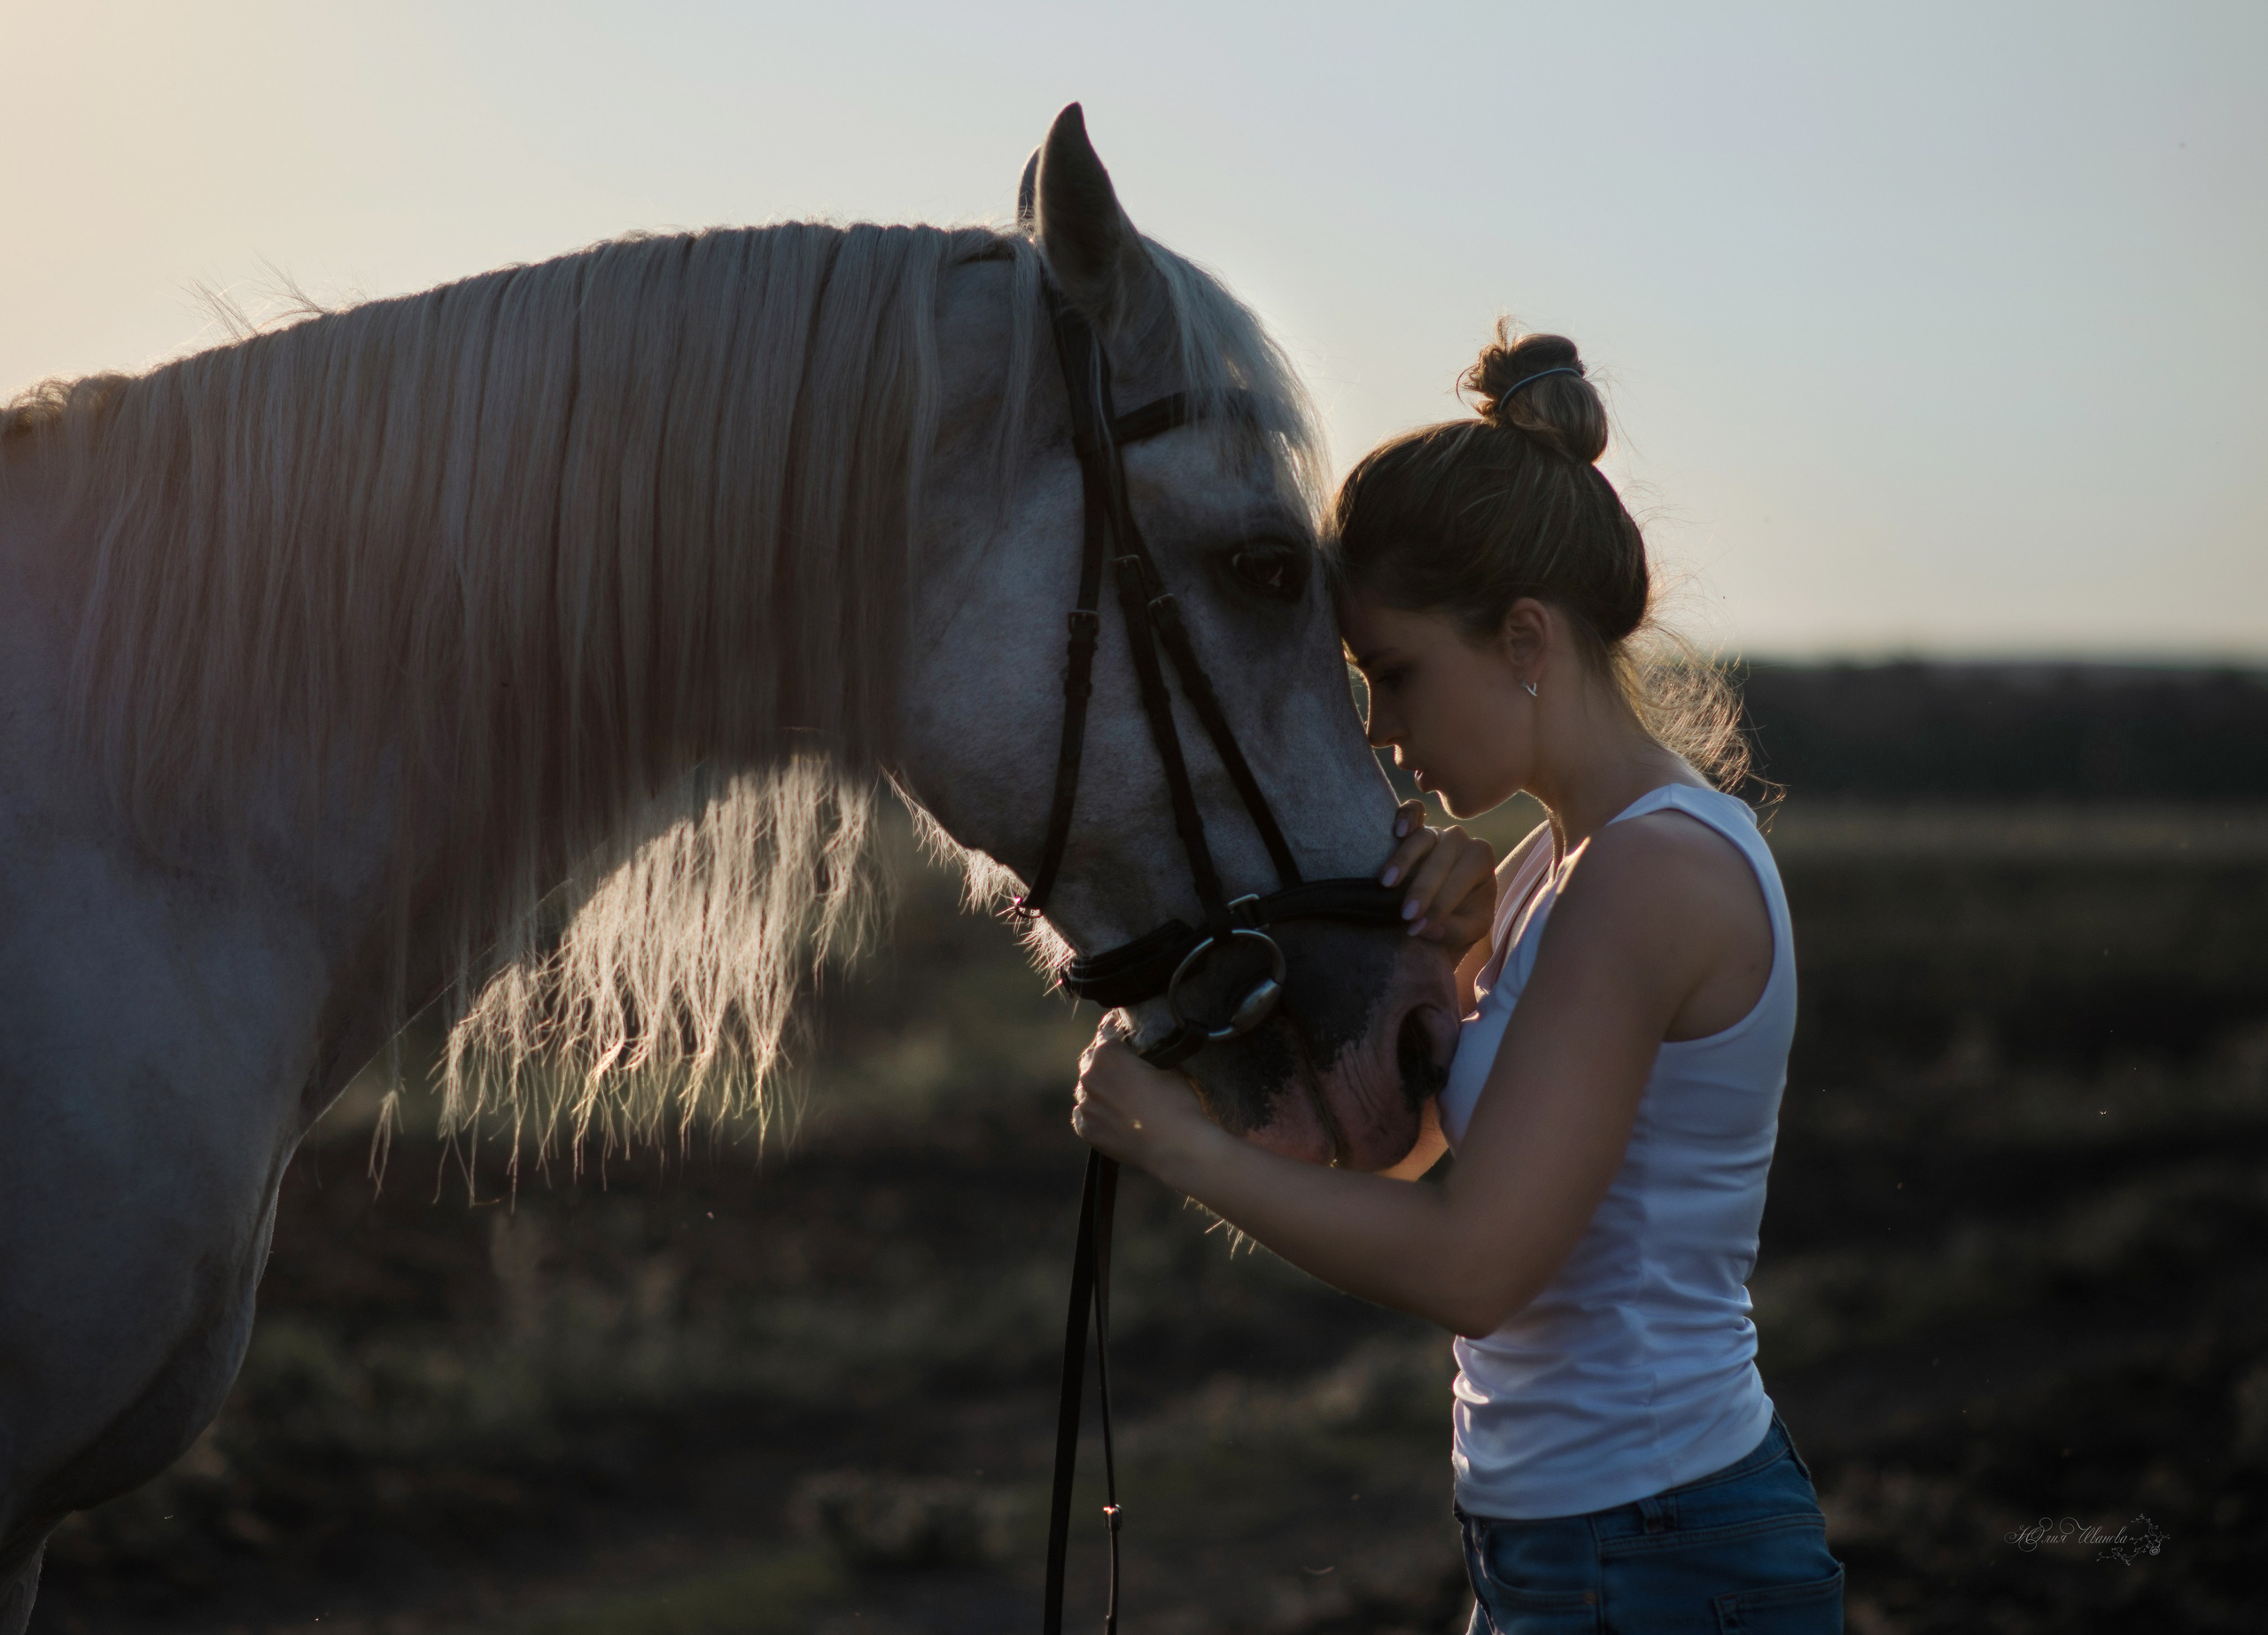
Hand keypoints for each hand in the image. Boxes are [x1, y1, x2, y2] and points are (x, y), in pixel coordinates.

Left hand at [1072, 1024, 1219, 1178]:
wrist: (1175, 1146)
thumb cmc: (1176, 1104)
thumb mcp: (1166, 1067)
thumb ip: (1143, 1057)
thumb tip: (1138, 1058)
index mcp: (1107, 1054)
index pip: (1106, 1031)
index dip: (1116, 1030)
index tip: (1120, 1032)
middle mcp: (1089, 1077)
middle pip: (1091, 1059)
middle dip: (1105, 1059)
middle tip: (1122, 1066)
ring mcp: (1085, 1105)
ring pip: (1087, 1089)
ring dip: (1099, 1088)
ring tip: (1119, 1096)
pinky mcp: (1086, 1130)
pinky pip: (1084, 1115)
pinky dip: (1095, 1112)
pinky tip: (1111, 1115)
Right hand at [1380, 800, 1496, 958]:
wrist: (1447, 910)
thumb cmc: (1461, 916)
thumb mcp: (1469, 930)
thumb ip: (1455, 931)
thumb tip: (1429, 929)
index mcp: (1481, 860)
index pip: (1462, 879)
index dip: (1439, 906)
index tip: (1418, 927)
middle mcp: (1461, 841)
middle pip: (1442, 858)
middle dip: (1423, 889)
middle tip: (1405, 915)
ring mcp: (1437, 831)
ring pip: (1424, 836)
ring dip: (1404, 859)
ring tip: (1387, 883)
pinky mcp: (1415, 826)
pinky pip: (1413, 810)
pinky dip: (1406, 815)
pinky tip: (1397, 832)